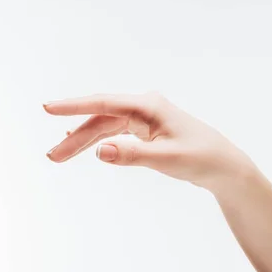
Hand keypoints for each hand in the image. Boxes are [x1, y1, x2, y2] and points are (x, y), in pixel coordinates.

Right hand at [43, 92, 251, 189]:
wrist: (223, 166)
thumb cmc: (201, 158)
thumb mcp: (166, 159)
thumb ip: (132, 155)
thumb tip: (100, 152)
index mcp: (148, 107)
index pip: (103, 104)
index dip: (74, 106)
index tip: (48, 108)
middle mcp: (144, 108)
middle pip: (100, 119)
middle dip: (75, 137)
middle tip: (52, 156)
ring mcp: (145, 119)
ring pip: (106, 128)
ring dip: (85, 142)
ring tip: (60, 157)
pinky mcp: (147, 131)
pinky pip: (116, 134)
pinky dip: (101, 142)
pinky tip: (86, 148)